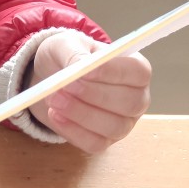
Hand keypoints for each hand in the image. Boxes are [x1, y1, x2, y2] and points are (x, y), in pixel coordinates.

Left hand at [28, 32, 151, 152]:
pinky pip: (95, 144)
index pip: (138, 72)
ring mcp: (123, 123)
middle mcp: (136, 98)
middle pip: (130, 103)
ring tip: (53, 99)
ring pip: (113, 126)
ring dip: (80, 114)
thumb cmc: (67, 57)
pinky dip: (72, 131)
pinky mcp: (105, 141)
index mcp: (135, 69)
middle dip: (94, 95)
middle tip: (65, 86)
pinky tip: (54, 115)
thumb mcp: (66, 44)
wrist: (50, 79)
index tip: (84, 70)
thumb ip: (74, 52)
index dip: (113, 72)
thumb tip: (80, 65)